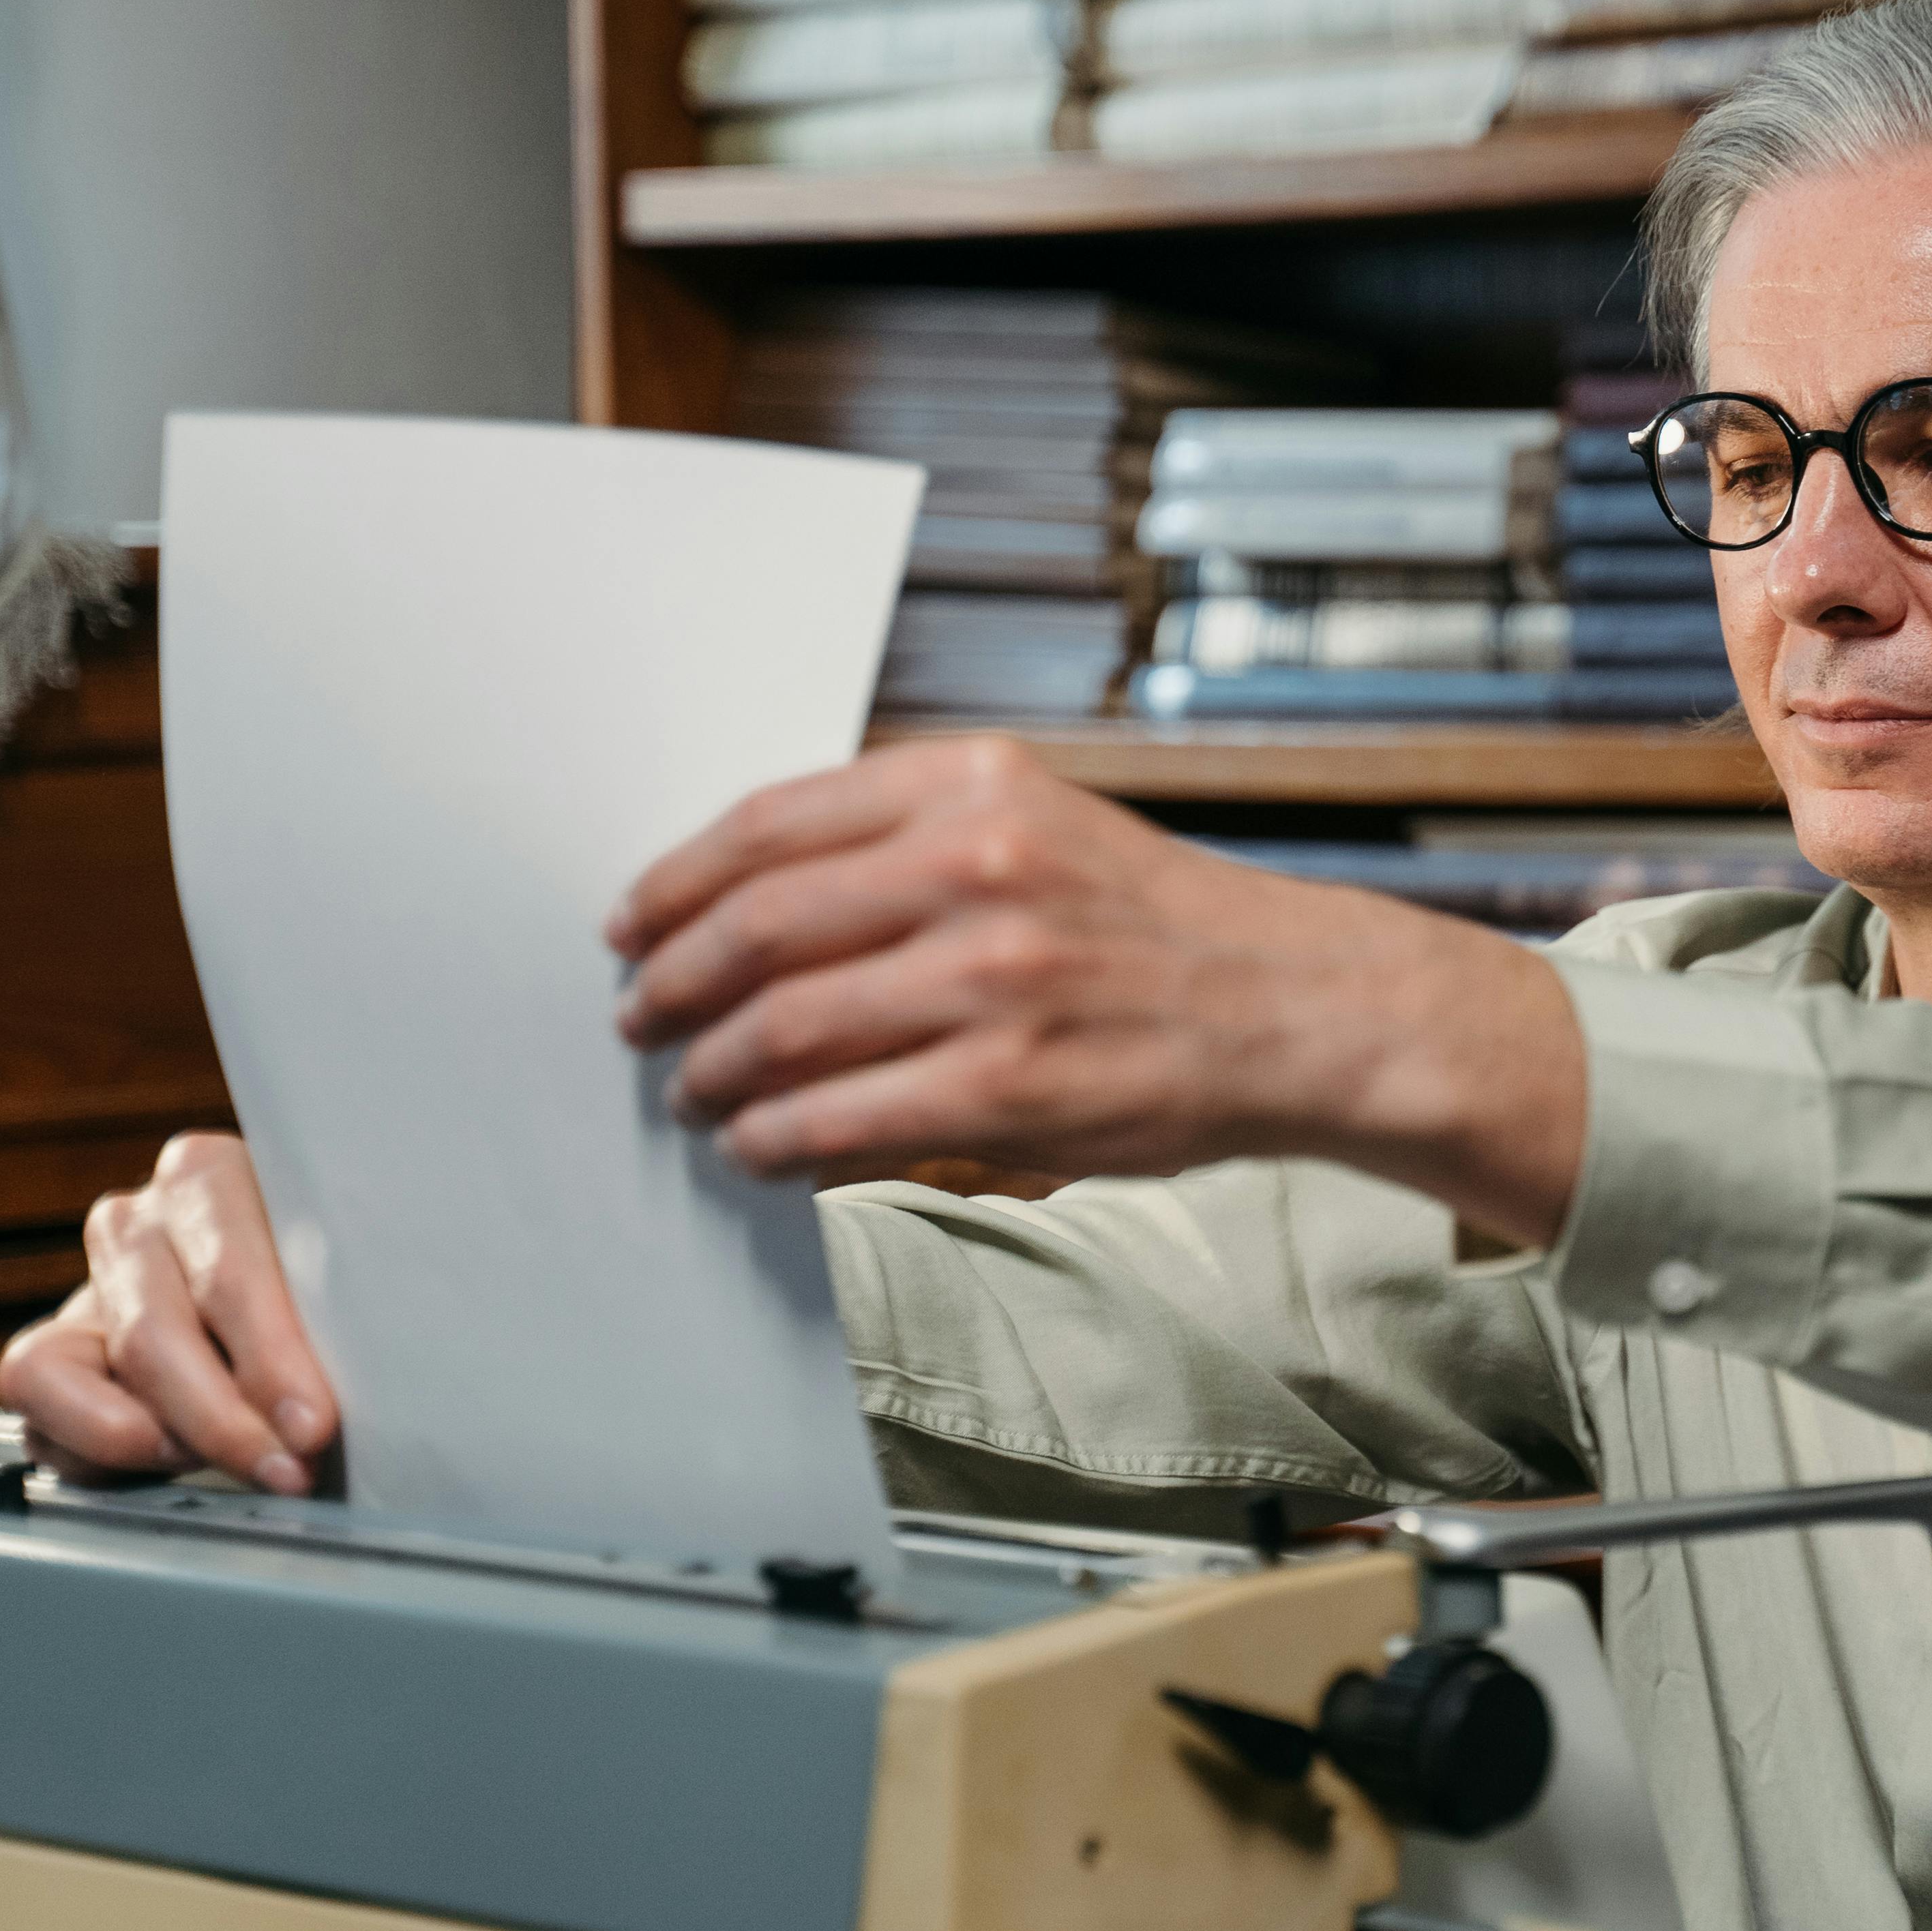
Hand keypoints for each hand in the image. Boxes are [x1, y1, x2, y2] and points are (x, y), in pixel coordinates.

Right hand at [0, 1132, 341, 1491]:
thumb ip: (336, 1317)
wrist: (280, 1321)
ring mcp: (87, 1288)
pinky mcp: (45, 1355)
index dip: (269, 1360)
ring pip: (90, 1371)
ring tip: (244, 1466)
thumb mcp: (344, 1289)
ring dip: (170, 1438)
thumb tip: (322, 1406)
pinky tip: (174, 1462)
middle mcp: (139, 1220)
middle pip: (156, 1335)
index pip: (226, 1275)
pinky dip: (102, 1450)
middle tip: (287, 1470)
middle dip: (225, 1421)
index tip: (310, 1425)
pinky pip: (42, 1405)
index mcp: (210, 1175)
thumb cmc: (328, 1299)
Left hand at [608, 737, 1586, 1245]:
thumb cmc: (1161, 929)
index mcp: (974, 786)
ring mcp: (994, 978)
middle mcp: (979, 866)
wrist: (1296, 1006)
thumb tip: (755, 902)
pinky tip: (760, 1144)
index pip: (772, 822)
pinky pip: (842, 1117)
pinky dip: (777, 1137)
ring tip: (698, 1094)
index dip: (678, 881)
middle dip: (674, 985)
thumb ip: (911, 841)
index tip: (635, 923)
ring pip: (786, 1029)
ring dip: (714, 1072)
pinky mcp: (1010, 1084)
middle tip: (643, 1020)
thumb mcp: (1041, 827)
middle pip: (759, 926)